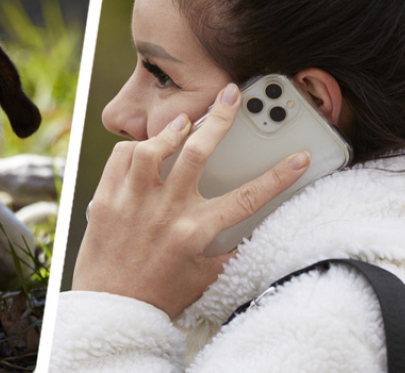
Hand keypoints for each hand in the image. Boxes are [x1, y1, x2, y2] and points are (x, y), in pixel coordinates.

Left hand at [72, 83, 310, 318]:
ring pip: (153, 149)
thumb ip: (229, 252)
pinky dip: (135, 147)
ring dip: (172, 129)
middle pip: (197, 153)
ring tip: (185, 119)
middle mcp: (165, 212)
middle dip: (220, 118)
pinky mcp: (105, 200)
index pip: (247, 198)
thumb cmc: (159, 295)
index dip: (278, 176)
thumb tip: (253, 232)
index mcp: (195, 233)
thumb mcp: (204, 278)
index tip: (299, 157)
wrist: (111, 310)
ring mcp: (132, 203)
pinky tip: (147, 147)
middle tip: (231, 95)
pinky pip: (120, 159)